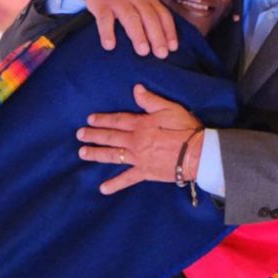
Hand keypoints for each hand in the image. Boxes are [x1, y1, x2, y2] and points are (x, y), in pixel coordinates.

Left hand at [77, 84, 201, 193]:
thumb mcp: (170, 109)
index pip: (118, 120)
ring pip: (113, 155)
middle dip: (94, 135)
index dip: (103, 119)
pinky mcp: (145, 172)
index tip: (90, 119)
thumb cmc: (186, 129)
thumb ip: (150, 100)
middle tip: (80, 135)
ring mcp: (138, 158)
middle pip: (111, 137)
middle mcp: (135, 141)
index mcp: (141, 124)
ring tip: (83, 153)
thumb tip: (136, 89)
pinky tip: (102, 188)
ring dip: (97, 154)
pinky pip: (127, 179)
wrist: (197, 153)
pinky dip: (115, 184)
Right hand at [85, 0, 177, 58]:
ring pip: (130, 17)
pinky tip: (110, 45)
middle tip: (161, 54)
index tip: (173, 48)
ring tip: (143, 51)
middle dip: (157, 36)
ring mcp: (118, 0)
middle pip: (149, 17)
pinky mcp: (101, 4)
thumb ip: (151, 12)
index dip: (169, 31)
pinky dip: (107, 32)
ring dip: (138, 35)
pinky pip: (104, 19)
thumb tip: (163, 39)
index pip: (162, 14)